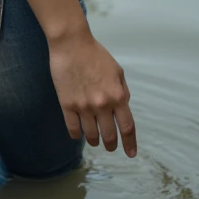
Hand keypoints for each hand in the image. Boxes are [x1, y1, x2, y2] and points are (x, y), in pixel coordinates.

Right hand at [48, 32, 136, 156]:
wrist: (71, 44)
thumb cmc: (95, 54)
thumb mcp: (117, 70)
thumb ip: (123, 91)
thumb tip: (124, 108)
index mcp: (117, 95)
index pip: (127, 127)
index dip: (130, 143)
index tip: (131, 154)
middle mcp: (102, 104)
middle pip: (109, 136)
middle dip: (112, 145)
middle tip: (111, 146)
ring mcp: (83, 106)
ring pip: (91, 136)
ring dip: (95, 141)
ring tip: (95, 140)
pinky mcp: (67, 105)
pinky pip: (73, 129)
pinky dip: (77, 135)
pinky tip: (79, 133)